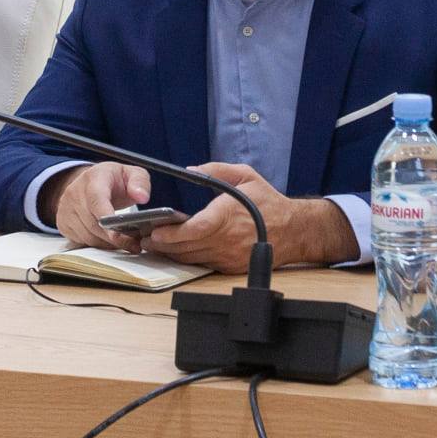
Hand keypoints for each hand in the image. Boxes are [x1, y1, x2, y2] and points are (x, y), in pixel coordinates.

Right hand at [45, 162, 152, 251]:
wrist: (89, 183)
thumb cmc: (112, 180)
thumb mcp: (131, 173)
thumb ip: (140, 181)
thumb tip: (142, 197)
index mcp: (94, 178)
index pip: (96, 199)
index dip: (105, 217)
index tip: (117, 232)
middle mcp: (75, 193)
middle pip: (93, 222)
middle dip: (114, 237)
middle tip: (134, 244)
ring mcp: (66, 209)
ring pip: (87, 235)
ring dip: (108, 243)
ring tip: (126, 243)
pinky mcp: (63, 223)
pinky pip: (82, 240)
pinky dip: (98, 244)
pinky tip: (111, 242)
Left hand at [141, 163, 355, 273]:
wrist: (293, 230)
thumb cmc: (267, 202)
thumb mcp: (245, 175)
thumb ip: (216, 170)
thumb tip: (191, 170)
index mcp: (228, 215)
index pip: (195, 229)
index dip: (172, 234)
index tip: (155, 231)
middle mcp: (227, 239)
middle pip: (187, 247)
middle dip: (162, 244)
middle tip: (143, 237)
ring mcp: (228, 256)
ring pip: (191, 258)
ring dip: (170, 253)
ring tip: (152, 243)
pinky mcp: (229, 266)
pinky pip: (202, 264)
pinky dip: (187, 258)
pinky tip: (174, 250)